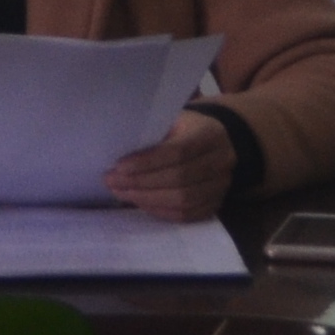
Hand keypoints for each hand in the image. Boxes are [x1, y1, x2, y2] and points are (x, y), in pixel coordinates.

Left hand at [104, 110, 236, 222]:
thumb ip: (152, 135)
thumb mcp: (171, 120)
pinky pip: (186, 215)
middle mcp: (221, 161)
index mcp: (209, 134)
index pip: (178, 151)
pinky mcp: (216, 203)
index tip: (119, 166)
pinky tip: (140, 203)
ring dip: (147, 199)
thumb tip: (120, 159)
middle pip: (179, 179)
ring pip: (183, 200)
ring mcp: (221, 185)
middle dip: (141, 183)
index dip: (147, 162)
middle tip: (112, 182)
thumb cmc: (185, 128)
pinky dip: (160, 211)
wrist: (216, 140)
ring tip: (122, 193)